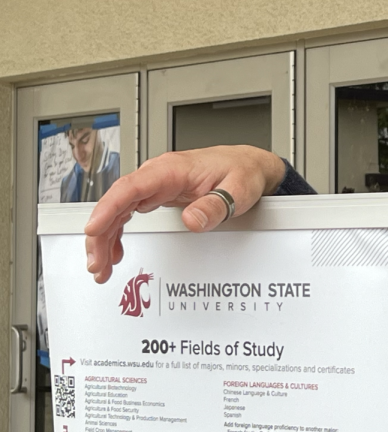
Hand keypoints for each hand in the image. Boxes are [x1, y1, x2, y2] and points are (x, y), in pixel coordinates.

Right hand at [84, 145, 286, 283]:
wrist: (249, 165)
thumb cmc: (242, 171)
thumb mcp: (237, 190)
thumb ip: (214, 206)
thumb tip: (192, 222)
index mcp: (171, 169)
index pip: (130, 188)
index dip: (108, 209)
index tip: (93, 229)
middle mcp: (157, 176)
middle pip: (117, 203)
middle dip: (100, 234)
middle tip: (97, 263)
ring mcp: (155, 186)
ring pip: (118, 210)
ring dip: (105, 238)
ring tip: (101, 266)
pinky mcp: (158, 195)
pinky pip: (128, 213)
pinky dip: (118, 232)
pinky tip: (115, 251)